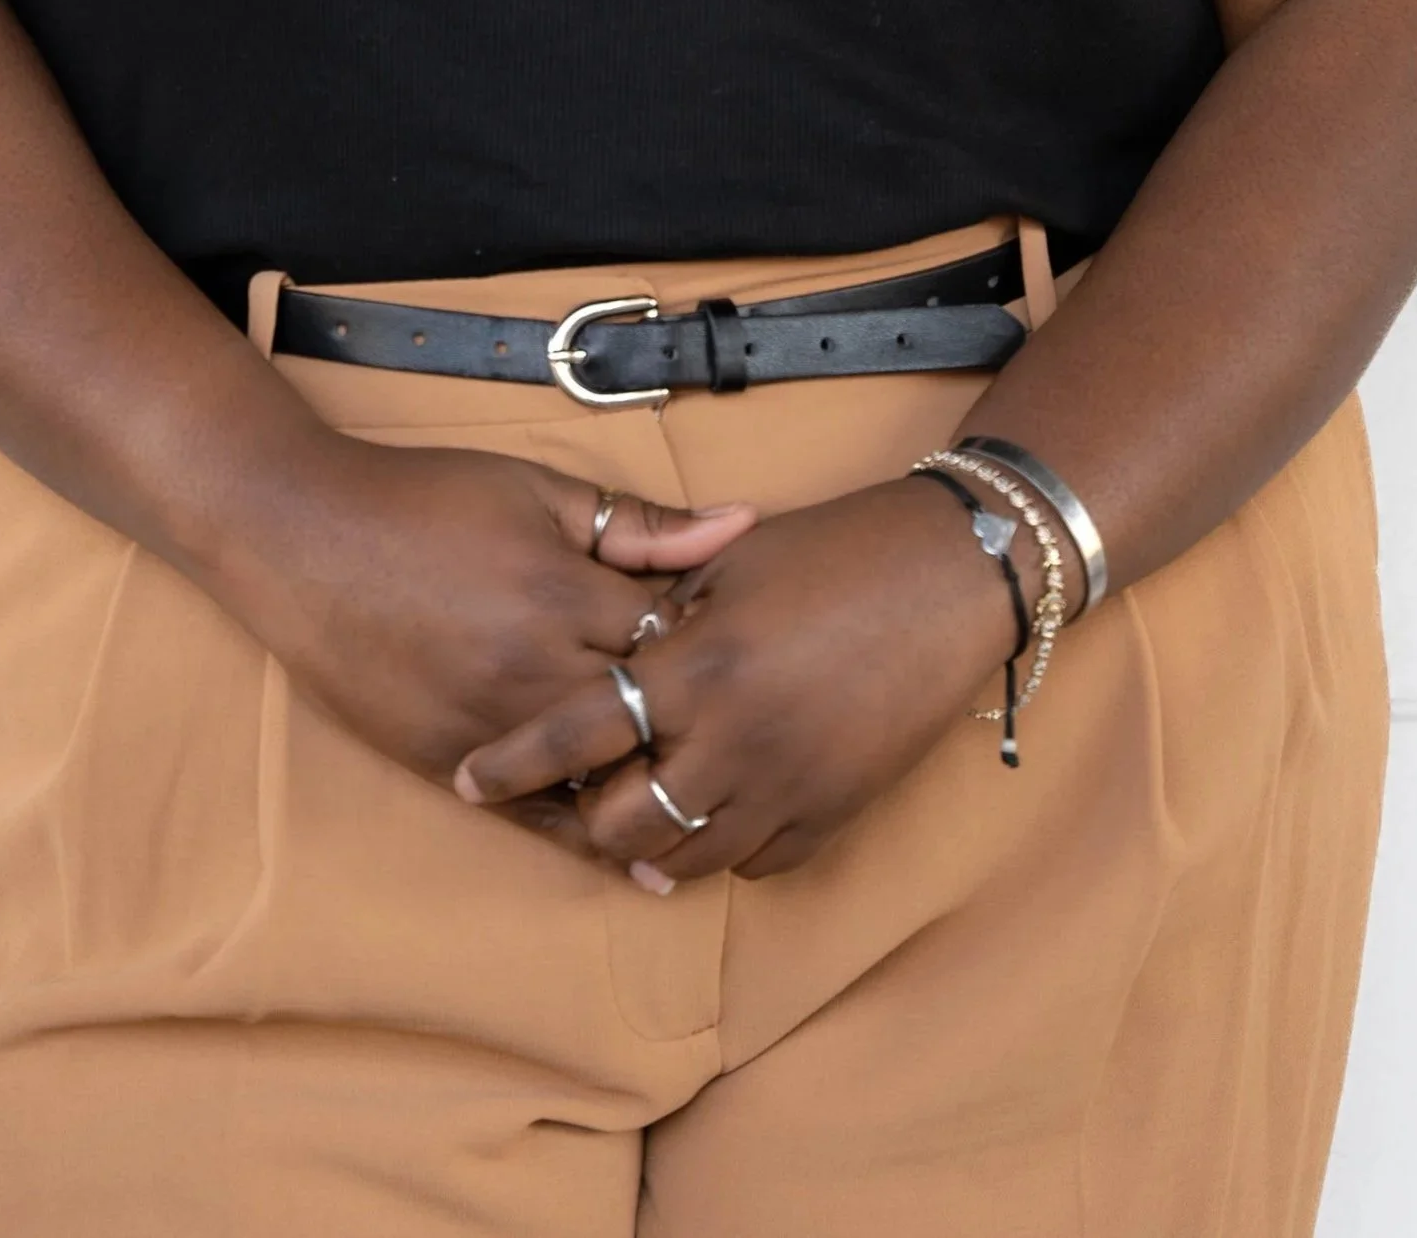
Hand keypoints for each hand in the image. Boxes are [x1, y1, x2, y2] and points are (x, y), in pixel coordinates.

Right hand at [217, 424, 755, 790]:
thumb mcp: (536, 491)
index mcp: (561, 593)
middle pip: (646, 719)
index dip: (715, 646)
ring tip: (714, 808)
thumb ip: (638, 523)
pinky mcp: (446, 761)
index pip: (674, 639)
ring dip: (652, 789)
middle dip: (695, 724)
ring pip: (598, 781)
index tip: (744, 648)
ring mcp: (487, 725)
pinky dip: (585, 835)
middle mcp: (531, 671)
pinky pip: (531, 816)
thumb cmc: (425, 499)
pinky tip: (635, 855)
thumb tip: (741, 525)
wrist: (304, 536)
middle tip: (745, 729)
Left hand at [451, 474, 1020, 882]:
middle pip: (620, 821)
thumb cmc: (834, 551)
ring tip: (629, 815)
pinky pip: (754, 863)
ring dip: (646, 842)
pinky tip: (708, 813)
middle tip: (568, 794)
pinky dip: (720, 847)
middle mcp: (734, 739)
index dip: (513, 762)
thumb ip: (657, 608)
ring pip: (684, 858)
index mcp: (697, 664)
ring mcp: (787, 787)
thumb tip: (604, 644)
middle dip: (582, 814)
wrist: (947, 577)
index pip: (577, 731)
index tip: (469, 779)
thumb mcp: (731, 562)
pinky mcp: (833, 813)